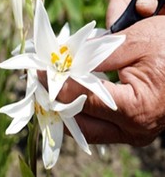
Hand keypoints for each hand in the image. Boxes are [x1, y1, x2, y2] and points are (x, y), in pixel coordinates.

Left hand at [48, 16, 164, 146]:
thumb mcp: (135, 44)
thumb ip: (98, 54)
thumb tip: (69, 59)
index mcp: (135, 107)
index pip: (82, 98)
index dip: (57, 85)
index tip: (40, 72)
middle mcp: (134, 128)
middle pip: (82, 124)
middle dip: (58, 106)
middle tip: (42, 87)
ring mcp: (133, 132)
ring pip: (88, 130)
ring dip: (68, 112)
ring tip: (52, 94)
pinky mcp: (131, 128)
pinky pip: (98, 127)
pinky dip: (81, 114)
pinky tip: (71, 100)